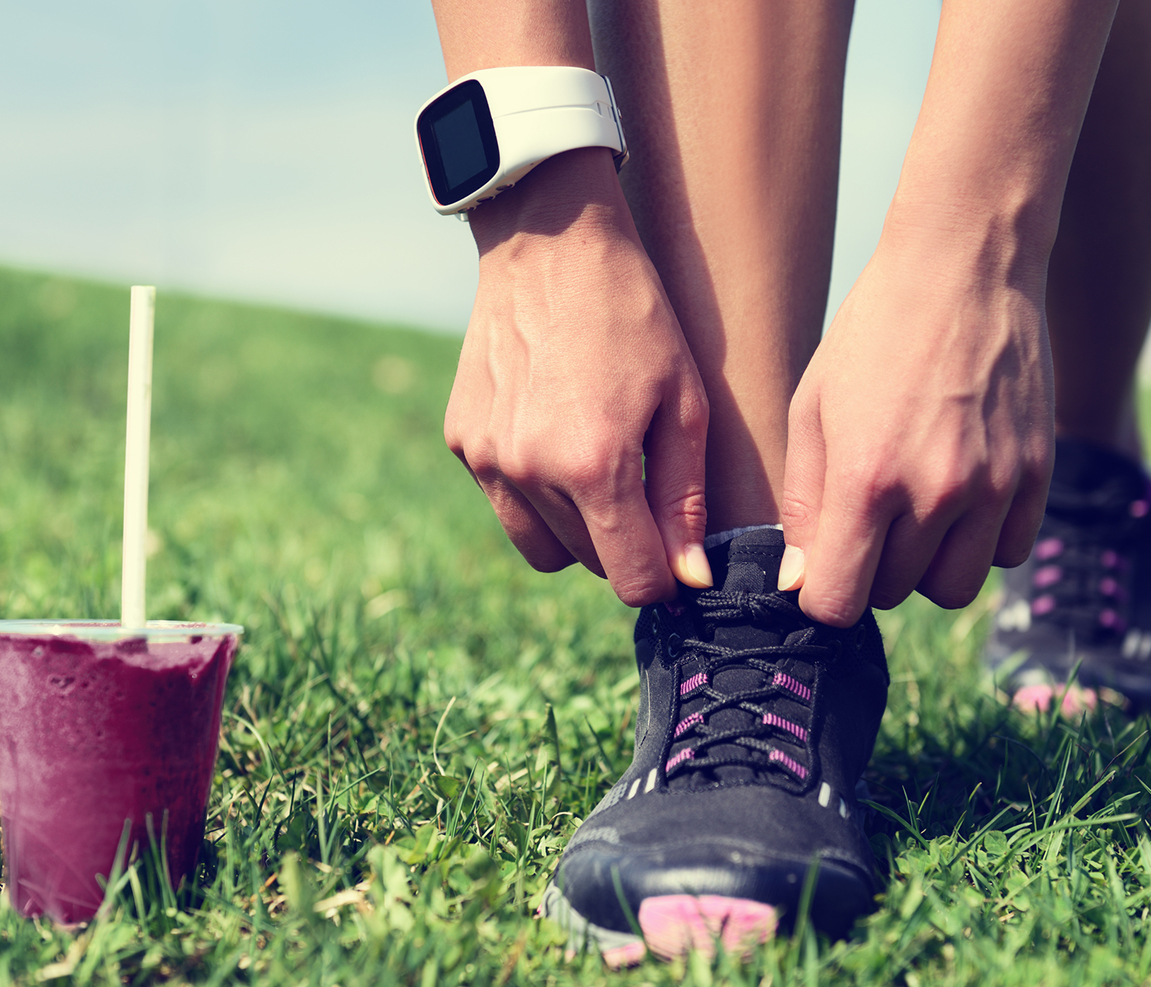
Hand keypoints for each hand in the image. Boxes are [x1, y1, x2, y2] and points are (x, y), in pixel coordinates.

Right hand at [444, 150, 712, 605]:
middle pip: (591, 563)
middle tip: (641, 483)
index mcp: (595, 465)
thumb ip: (684, 501)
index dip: (662, 576)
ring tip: (596, 460)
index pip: (631, 580)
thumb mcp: (684, 403)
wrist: (550, 243)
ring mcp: (487, 460)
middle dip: (624, 542)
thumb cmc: (633, 316)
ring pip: (544, 546)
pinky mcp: (462, 441)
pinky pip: (507, 503)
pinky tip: (553, 431)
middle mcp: (531, 472)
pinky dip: (535, 490)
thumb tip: (688, 579)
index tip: (675, 552)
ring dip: (577, 526)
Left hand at [778, 226, 1054, 624]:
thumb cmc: (872, 334)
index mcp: (866, 478)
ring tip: (915, 510)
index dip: (821, 593)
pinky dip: (980, 542)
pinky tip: (961, 495)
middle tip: (867, 515)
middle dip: (870, 569)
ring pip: (955, 588)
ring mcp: (995, 486)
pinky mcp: (1037, 473)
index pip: (838, 602)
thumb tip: (800, 582)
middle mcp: (935, 492)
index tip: (822, 565)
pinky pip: (1007, 554)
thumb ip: (804, 503)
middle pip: (893, 594)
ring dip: (927, 565)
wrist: (964, 266)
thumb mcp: (812, 410)